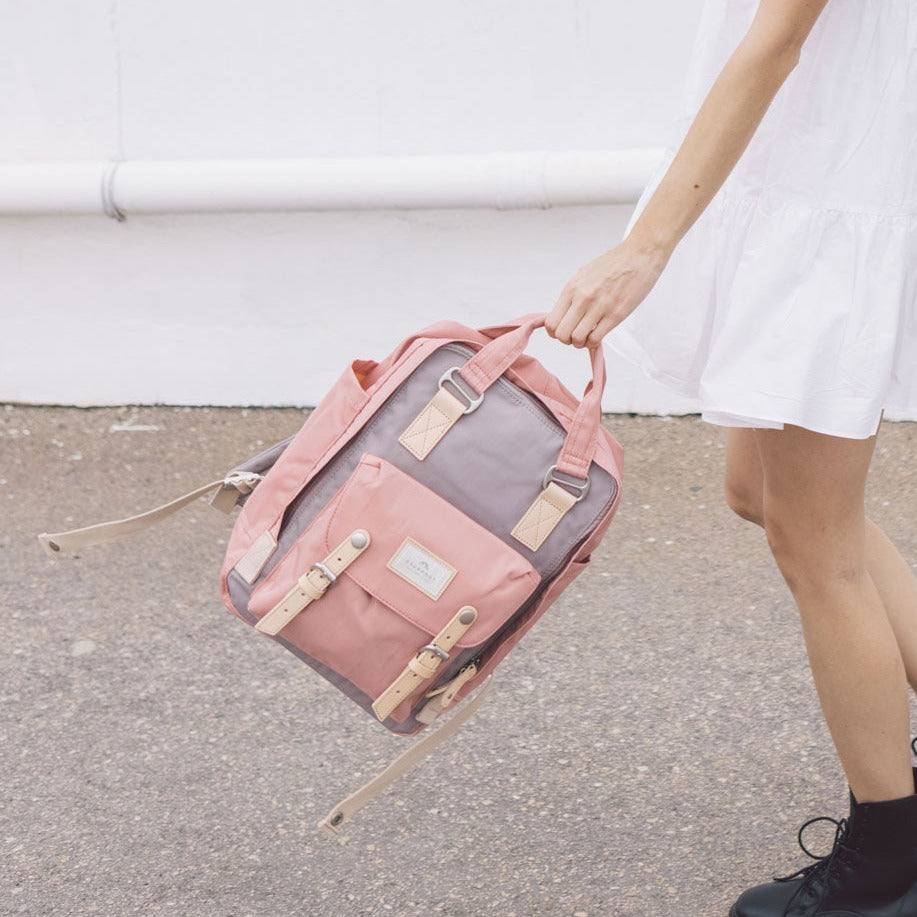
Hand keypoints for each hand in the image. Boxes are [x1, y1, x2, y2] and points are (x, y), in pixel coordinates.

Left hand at [546, 238, 669, 346]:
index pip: (551, 322)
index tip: (565, 330)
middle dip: (567, 340)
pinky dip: (594, 343)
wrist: (639, 254)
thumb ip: (572, 295)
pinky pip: (596, 339)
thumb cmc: (613, 264)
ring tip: (589, 336)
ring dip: (581, 343)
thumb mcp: (583, 275)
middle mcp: (582, 298)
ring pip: (577, 339)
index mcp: (572, 288)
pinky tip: (599, 335)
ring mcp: (599, 306)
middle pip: (561, 334)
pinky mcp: (616, 314)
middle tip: (576, 335)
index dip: (555, 332)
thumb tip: (561, 314)